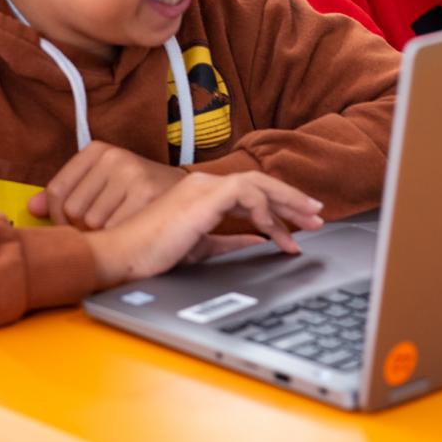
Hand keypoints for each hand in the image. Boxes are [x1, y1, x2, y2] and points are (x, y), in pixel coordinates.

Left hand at [28, 142, 184, 229]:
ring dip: (103, 235)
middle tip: (106, 226)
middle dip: (83, 228)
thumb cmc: (138, 194)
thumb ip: (66, 194)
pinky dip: (121, 239)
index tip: (77, 223)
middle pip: (72, 210)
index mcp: (97, 150)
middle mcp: (113, 156)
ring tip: (121, 226)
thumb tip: (32, 207)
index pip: (57, 191)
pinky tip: (132, 231)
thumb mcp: (101, 185)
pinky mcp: (146, 194)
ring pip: (91, 223)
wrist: (188, 195)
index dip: (61, 217)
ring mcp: (131, 173)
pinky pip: (115, 230)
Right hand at [87, 171, 324, 288]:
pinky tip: (274, 232)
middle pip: (260, 182)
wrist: (123, 258)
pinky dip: (264, 210)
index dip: (280, 204)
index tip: (300, 222)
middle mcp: (205, 184)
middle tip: (317, 216)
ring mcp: (204, 187)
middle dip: (293, 200)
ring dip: (287, 203)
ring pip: (258, 183)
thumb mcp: (200, 249)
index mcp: (203, 193)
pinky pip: (246, 193)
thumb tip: (258, 244)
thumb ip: (229, 242)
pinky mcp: (203, 197)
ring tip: (307, 223)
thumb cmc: (151, 255)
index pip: (251, 190)